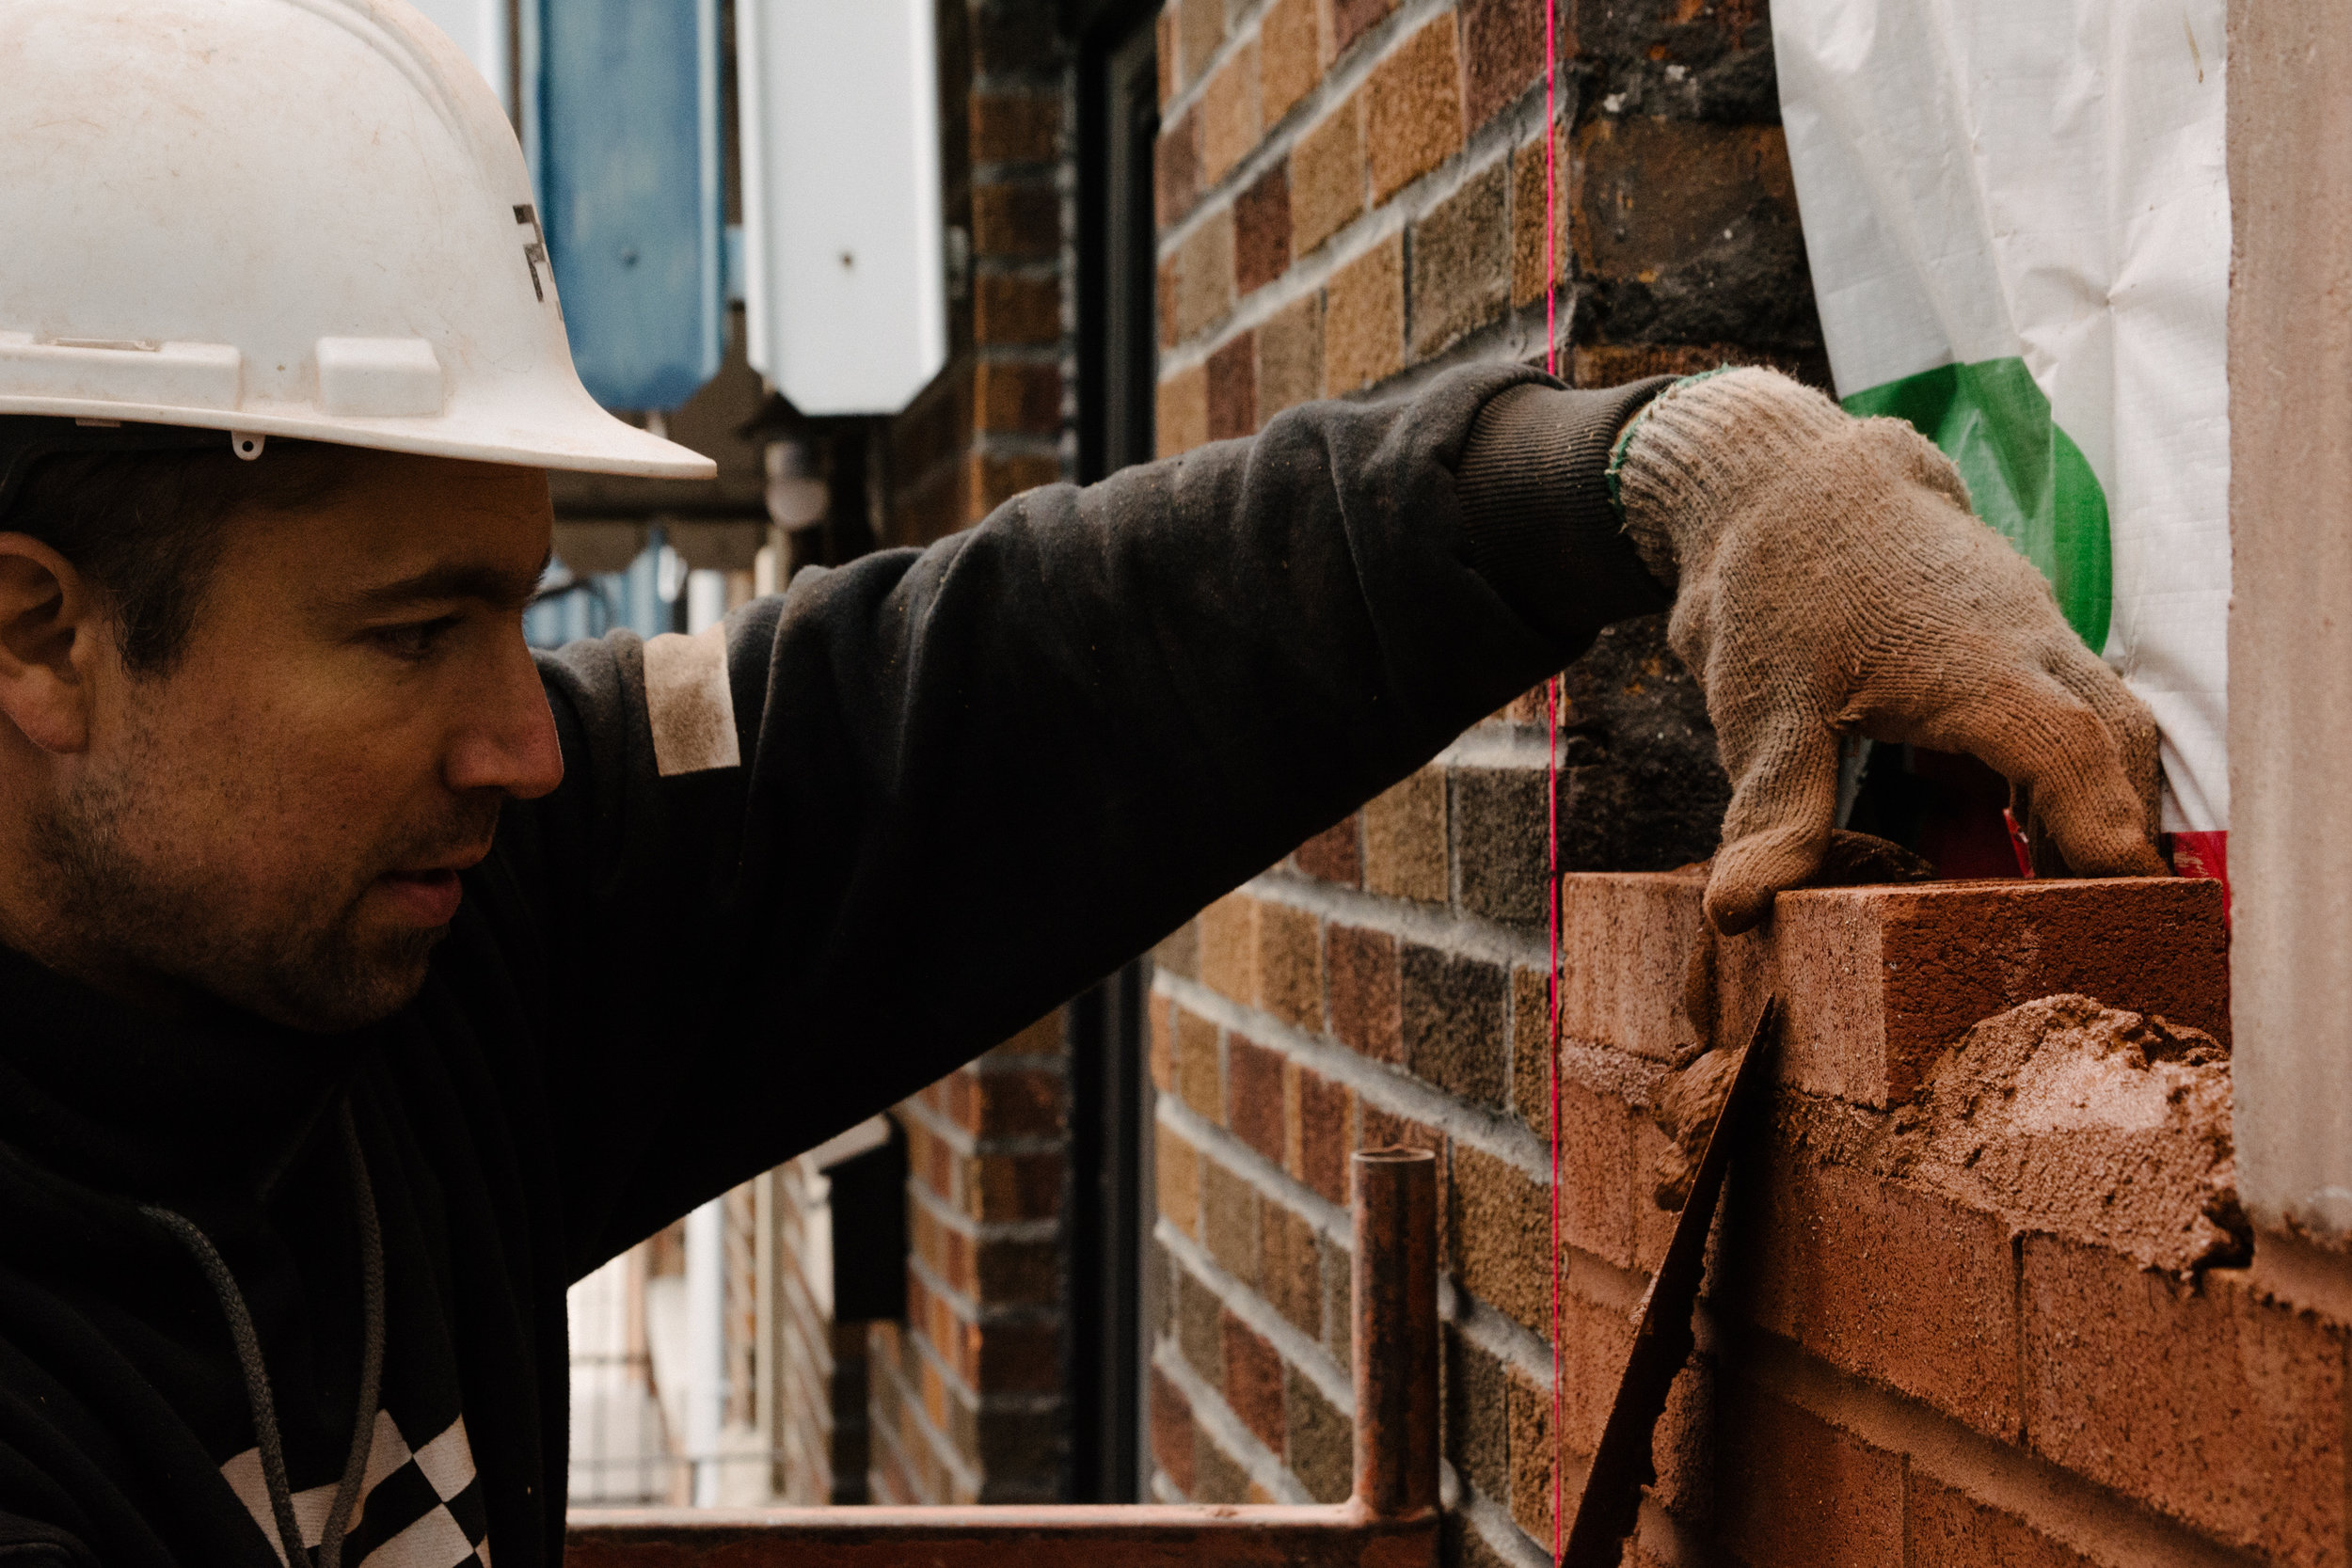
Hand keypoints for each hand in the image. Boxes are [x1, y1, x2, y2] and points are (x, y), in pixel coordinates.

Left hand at [1613, 368, 2165, 934]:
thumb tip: (1739, 912)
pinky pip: (2072, 711)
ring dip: (2094, 810)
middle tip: (2101, 932)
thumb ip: (1773, 816)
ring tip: (2061, 906)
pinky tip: (2023, 846)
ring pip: (2104, 725)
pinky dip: (2063, 779)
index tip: (2128, 905)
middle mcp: (2027, 641)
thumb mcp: (1760, 714)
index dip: (2102, 831)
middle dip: (2120, 837)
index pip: (2070, 751)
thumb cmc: (1776, 590)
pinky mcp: (2019, 637)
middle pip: (2116, 745)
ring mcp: (2032, 632)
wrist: (1786, 480)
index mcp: (1972, 661)